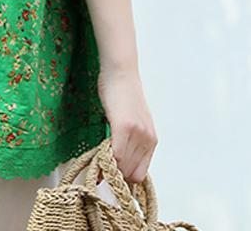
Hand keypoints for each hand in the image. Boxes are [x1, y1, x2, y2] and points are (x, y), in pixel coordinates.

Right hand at [97, 65, 157, 184]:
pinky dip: (106, 159)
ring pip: (123, 167)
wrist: (121, 72)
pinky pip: (116, 154)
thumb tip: (117, 162)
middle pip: (131, 174)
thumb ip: (129, 142)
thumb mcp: (131, 121)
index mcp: (151, 141)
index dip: (124, 178)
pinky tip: (98, 156)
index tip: (110, 175)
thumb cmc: (122, 94)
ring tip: (98, 161)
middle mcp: (148, 139)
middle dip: (115, 175)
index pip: (139, 174)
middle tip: (100, 169)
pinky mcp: (124, 126)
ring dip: (110, 168)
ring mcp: (137, 134)